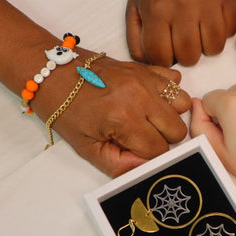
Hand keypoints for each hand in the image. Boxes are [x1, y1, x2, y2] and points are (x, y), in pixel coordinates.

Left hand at [33, 53, 191, 176]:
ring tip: (146, 118)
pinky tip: (149, 99)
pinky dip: (168, 92)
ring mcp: (145, 78)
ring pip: (183, 105)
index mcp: (123, 118)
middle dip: (160, 139)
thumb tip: (145, 168)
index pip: (157, 150)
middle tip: (138, 137)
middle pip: (177, 130)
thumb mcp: (86, 147)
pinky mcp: (145, 67)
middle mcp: (140, 96)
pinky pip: (175, 81)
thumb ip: (118, 164)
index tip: (131, 152)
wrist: (52, 73)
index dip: (146, 157)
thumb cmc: (64, 110)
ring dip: (169, 116)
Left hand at [126, 0, 235, 66]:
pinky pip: (232, 30)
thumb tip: (151, 66)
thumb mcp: (135, 7)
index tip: (166, 50)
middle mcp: (185, 5)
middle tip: (183, 41)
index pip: (162, 57)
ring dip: (206, 46)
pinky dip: (223, 31)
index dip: (164, 60)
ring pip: (214, 48)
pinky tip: (212, 20)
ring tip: (199, 33)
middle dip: (186, 55)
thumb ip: (136, 40)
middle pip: (190, 57)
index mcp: (157, 9)